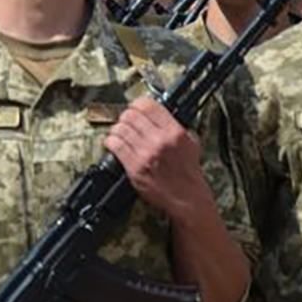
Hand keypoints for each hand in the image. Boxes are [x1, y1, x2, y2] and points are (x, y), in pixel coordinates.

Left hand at [104, 95, 212, 221]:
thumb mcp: (191, 143)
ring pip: (120, 129)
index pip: (148, 106)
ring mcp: (145, 154)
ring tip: (119, 132)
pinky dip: (111, 141)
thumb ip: (176, 127)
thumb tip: (159, 114)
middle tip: (126, 121)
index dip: (138, 104)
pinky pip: (115, 146)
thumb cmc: (188, 172)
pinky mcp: (134, 167)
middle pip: (131, 115)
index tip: (135, 107)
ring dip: (117, 129)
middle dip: (126, 116)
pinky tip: (113, 142)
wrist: (187, 197)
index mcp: (174, 132)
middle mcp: (159, 141)